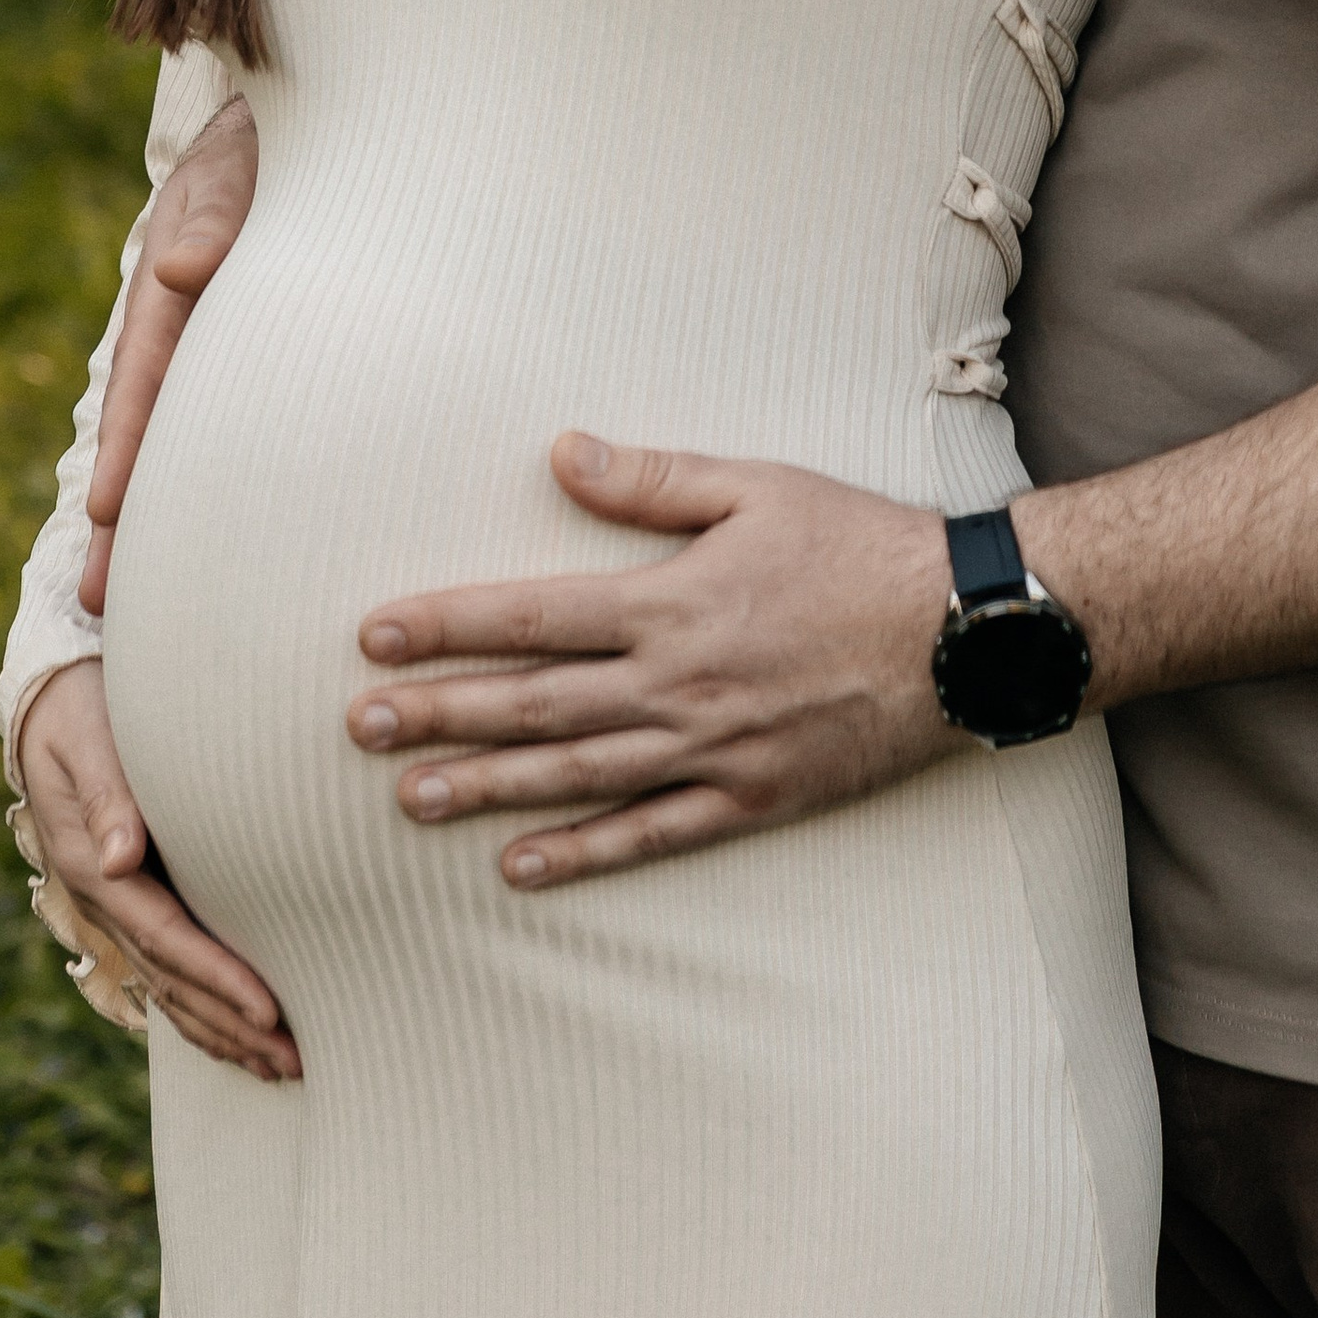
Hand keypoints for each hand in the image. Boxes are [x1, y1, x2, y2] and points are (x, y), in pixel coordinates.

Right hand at [14, 659, 299, 1079]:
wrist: (49, 698)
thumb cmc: (80, 709)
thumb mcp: (85, 740)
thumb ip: (106, 793)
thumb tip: (118, 860)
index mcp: (93, 868)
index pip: (167, 938)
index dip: (218, 979)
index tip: (269, 1012)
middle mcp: (103, 901)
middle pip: (173, 981)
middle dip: (232, 1026)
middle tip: (295, 1064)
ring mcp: (116, 907)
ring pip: (172, 987)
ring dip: (224, 1031)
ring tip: (282, 1068)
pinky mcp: (135, 897)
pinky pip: (170, 968)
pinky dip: (206, 1006)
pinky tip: (243, 1032)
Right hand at [81, 93, 259, 614]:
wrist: (303, 140)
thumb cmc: (259, 155)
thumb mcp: (234, 174)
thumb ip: (214, 220)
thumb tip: (180, 272)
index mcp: (171, 299)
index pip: (147, 379)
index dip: (129, 446)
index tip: (108, 511)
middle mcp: (182, 339)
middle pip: (150, 436)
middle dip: (126, 518)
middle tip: (96, 598)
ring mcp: (213, 361)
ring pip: (186, 448)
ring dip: (160, 520)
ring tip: (130, 603)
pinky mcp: (254, 374)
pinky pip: (234, 438)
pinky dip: (218, 491)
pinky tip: (218, 551)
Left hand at [347, 435, 959, 887]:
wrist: (960, 630)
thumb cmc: (857, 544)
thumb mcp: (756, 485)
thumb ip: (651, 478)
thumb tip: (559, 451)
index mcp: (670, 601)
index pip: (532, 616)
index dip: (448, 623)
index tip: (375, 633)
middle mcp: (676, 683)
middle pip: (534, 703)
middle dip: (439, 713)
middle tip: (357, 727)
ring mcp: (711, 749)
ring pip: (576, 774)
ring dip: (486, 786)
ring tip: (410, 798)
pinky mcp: (751, 797)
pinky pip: (651, 833)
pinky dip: (583, 852)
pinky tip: (519, 866)